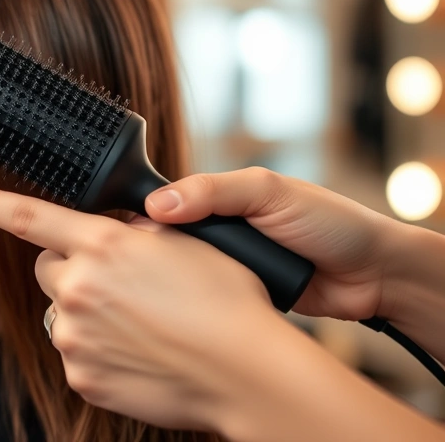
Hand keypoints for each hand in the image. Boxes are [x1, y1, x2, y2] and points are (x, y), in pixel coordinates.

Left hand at [0, 182, 288, 430]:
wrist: (246, 372)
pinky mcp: (80, 376)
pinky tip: (138, 352)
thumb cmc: (226, 303)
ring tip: (139, 324)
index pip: (29, 217)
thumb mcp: (186, 243)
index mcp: (102, 244)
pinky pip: (75, 353)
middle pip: (48, 268)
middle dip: (72, 268)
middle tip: (116, 283)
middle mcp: (78, 286)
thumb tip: (120, 230)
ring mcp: (74, 335)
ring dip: (86, 312)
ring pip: (62, 313)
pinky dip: (98, 350)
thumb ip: (137, 231)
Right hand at [144, 167, 401, 321]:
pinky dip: (200, 304)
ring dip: (179, 282)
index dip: (147, 218)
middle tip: (144, 269)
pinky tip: (186, 311)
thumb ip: (212, 191)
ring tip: (161, 293)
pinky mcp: (238, 296)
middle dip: (158, 255)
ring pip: (183, 275)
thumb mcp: (269, 192)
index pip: (165, 205)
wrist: (374, 276)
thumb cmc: (331, 222)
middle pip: (168, 244)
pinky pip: (207, 300)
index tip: (128, 235)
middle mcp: (221, 231)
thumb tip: (157, 203)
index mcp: (221, 198)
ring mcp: (229, 265)